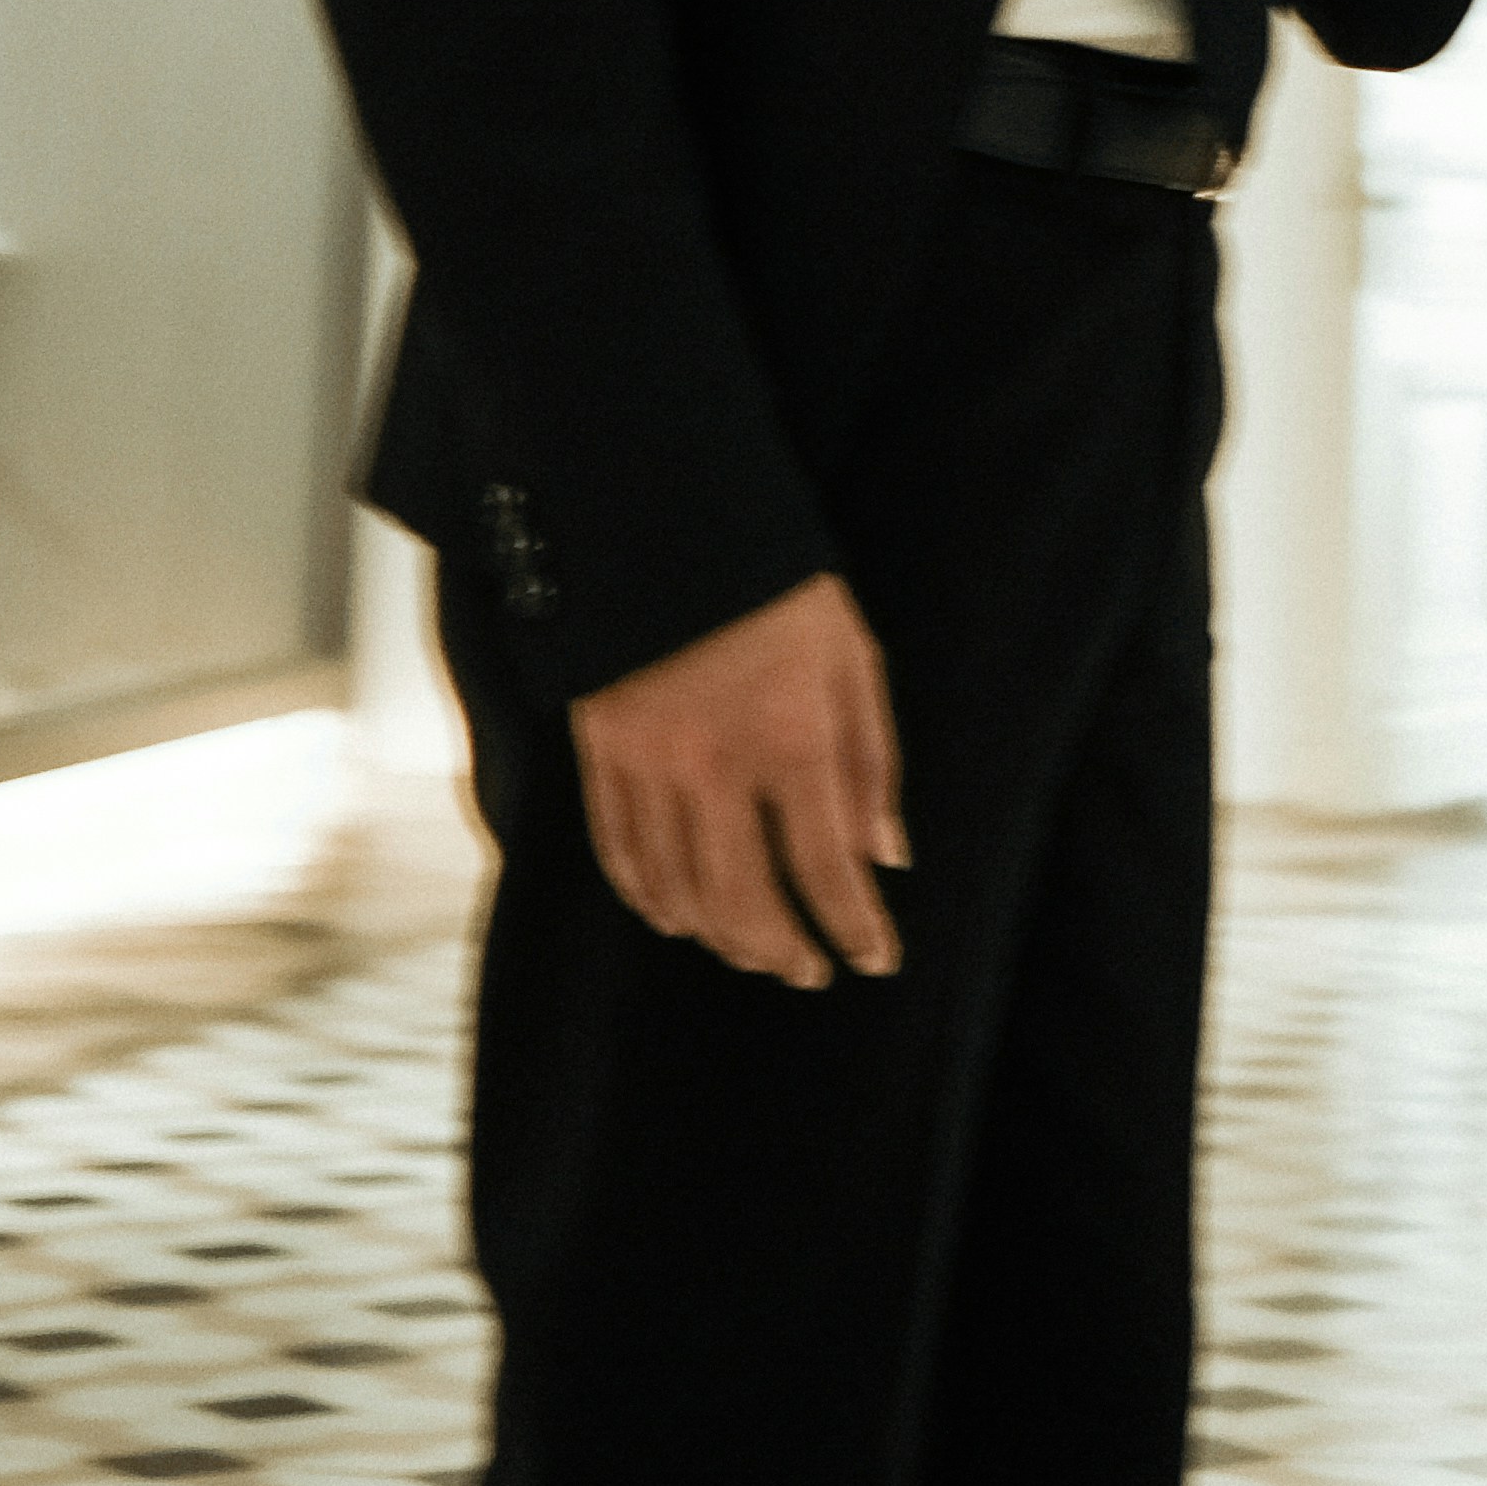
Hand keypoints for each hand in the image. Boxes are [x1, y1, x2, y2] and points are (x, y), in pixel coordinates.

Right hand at [569, 568, 905, 985]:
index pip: (827, 869)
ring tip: (750, 947)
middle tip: (806, 971)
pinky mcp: (600, 750)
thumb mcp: (853, 660)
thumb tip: (886, 856)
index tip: (876, 960)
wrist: (666, 514)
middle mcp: (715, 766)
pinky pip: (618, 851)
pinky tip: (675, 913)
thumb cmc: (778, 587)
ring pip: (676, 890)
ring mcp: (648, 763)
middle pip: (743, 901)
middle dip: (780, 950)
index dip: (855, 928)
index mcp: (792, 738)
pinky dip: (647, 896)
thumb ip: (871, 764)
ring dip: (717, 934)